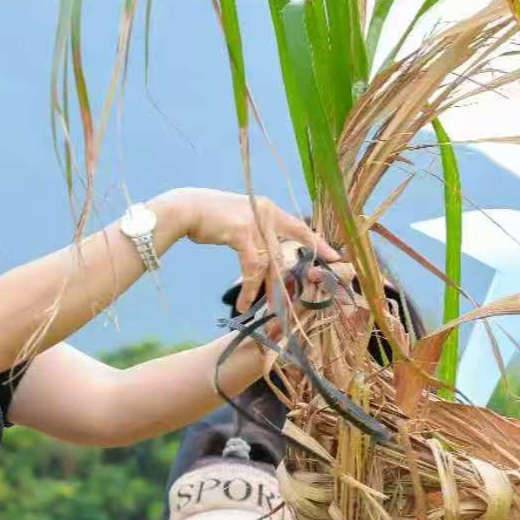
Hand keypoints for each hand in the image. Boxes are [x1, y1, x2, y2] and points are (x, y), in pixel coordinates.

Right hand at [154, 189, 337, 311]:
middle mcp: (267, 213)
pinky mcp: (242, 232)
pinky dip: (249, 288)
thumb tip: (266, 253)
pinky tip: (242, 303)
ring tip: (266, 310)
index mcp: (269, 209)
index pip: (300, 228)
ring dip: (266, 291)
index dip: (317, 244)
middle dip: (289, 282)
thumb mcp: (240, 220)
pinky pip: (252, 267)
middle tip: (295, 303)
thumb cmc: (209, 217)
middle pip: (285, 254)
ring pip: (270, 264)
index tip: (334, 257)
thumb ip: (256, 232)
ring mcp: (255, 221)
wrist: (185, 208)